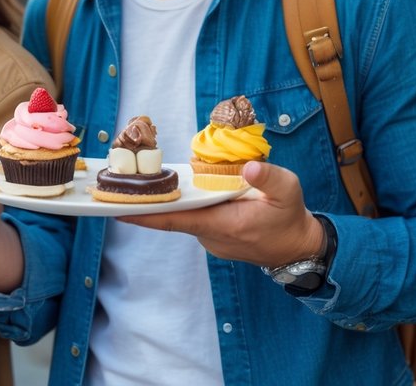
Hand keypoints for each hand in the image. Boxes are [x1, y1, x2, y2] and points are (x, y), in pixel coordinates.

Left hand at [118, 161, 324, 266]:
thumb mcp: (289, 191)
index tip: (118, 210)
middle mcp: (211, 236)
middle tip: (122, 182)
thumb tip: (249, 167)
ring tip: (148, 178)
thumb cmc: (290, 217)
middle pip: (174, 216)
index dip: (146, 215)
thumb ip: (269, 177)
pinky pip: (195, 218)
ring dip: (171, 200)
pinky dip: (186, 205)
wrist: (298, 247)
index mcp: (224, 225)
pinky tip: (179, 188)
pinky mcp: (214, 236)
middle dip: (150, 200)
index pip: (176, 220)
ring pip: (185, 216)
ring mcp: (211, 239)